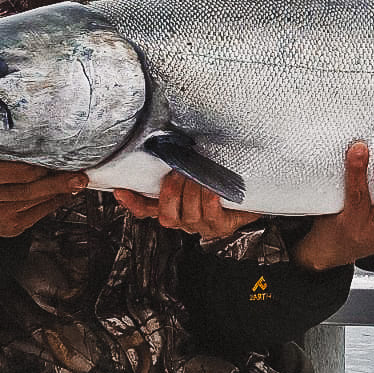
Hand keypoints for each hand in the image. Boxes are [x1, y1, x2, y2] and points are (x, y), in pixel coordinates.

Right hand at [0, 156, 86, 237]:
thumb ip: (11, 152)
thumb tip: (52, 148)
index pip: (10, 168)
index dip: (36, 164)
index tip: (57, 156)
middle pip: (28, 186)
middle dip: (57, 179)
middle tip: (78, 173)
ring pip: (36, 199)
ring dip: (59, 190)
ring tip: (75, 180)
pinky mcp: (10, 226)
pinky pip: (40, 213)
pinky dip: (56, 202)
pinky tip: (64, 193)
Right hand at [114, 173, 261, 238]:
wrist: (252, 198)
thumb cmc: (221, 185)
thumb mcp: (197, 175)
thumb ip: (180, 167)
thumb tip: (169, 145)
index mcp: (174, 209)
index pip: (147, 210)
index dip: (133, 203)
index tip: (121, 190)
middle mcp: (184, 220)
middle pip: (166, 216)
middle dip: (170, 194)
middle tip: (176, 175)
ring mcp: (202, 226)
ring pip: (188, 215)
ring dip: (191, 194)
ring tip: (198, 178)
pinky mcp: (221, 227)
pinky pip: (210, 216)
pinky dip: (208, 201)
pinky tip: (212, 190)